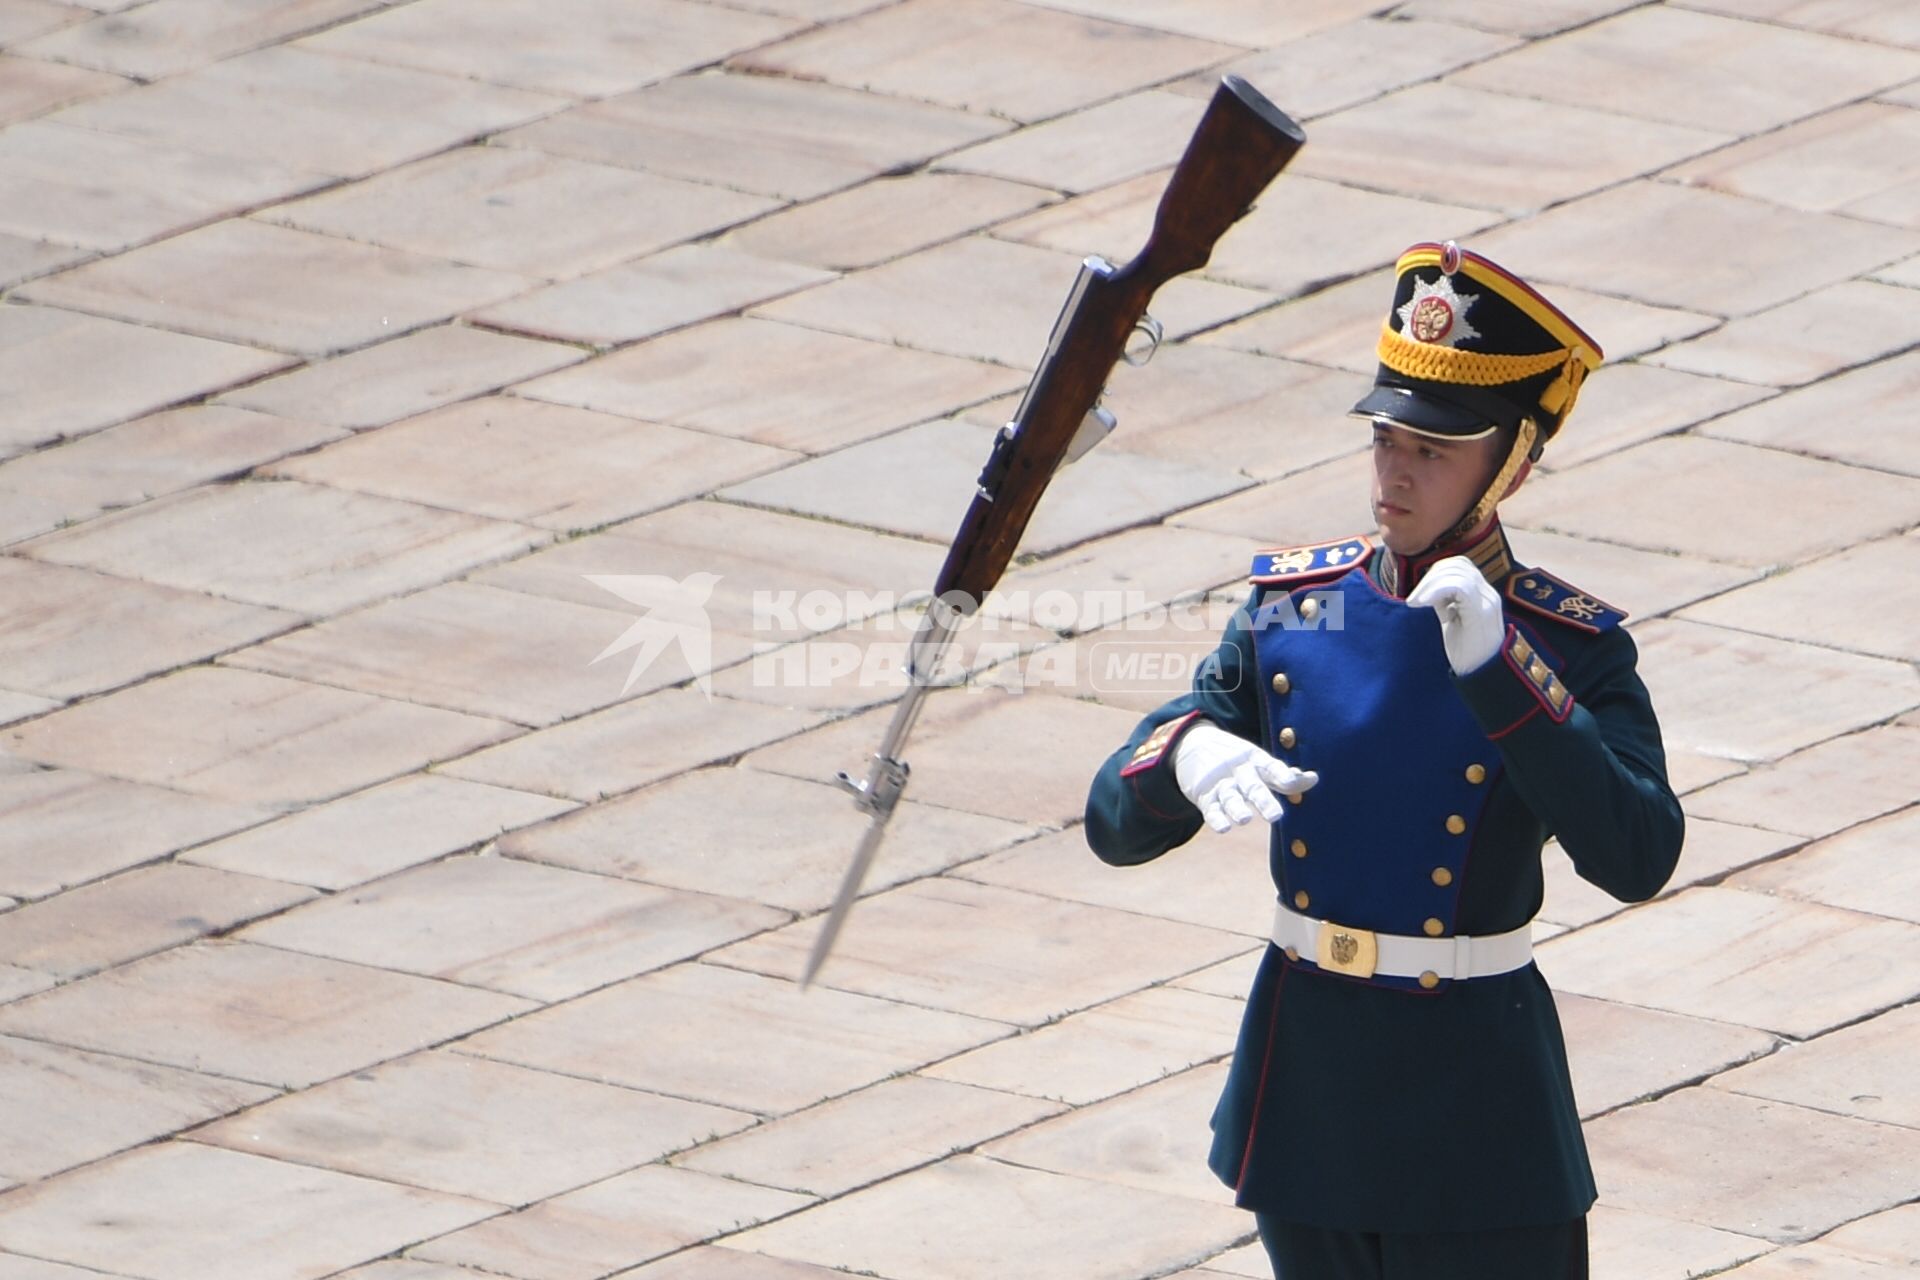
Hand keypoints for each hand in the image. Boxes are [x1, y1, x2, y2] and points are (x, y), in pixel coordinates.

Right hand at [1173, 722, 1318, 833]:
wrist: (1190, 744)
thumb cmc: (1236, 760)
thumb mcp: (1258, 762)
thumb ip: (1282, 775)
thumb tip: (1312, 779)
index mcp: (1255, 760)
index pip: (1273, 768)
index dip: (1288, 776)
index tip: (1308, 780)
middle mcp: (1239, 771)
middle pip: (1252, 786)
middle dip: (1263, 800)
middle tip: (1275, 816)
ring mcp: (1220, 783)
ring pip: (1230, 797)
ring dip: (1237, 808)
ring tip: (1245, 819)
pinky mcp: (1204, 796)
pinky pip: (1210, 809)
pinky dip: (1216, 818)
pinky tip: (1223, 828)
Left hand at [1406, 555, 1504, 674]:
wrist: (1482, 678)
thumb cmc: (1465, 655)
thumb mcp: (1452, 622)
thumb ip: (1445, 604)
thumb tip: (1425, 590)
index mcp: (1482, 594)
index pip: (1459, 566)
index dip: (1436, 574)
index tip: (1419, 595)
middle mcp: (1487, 594)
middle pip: (1457, 565)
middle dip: (1429, 578)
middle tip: (1413, 601)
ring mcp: (1486, 602)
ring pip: (1457, 573)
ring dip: (1429, 585)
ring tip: (1415, 604)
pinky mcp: (1481, 613)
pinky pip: (1460, 587)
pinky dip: (1436, 591)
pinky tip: (1422, 604)